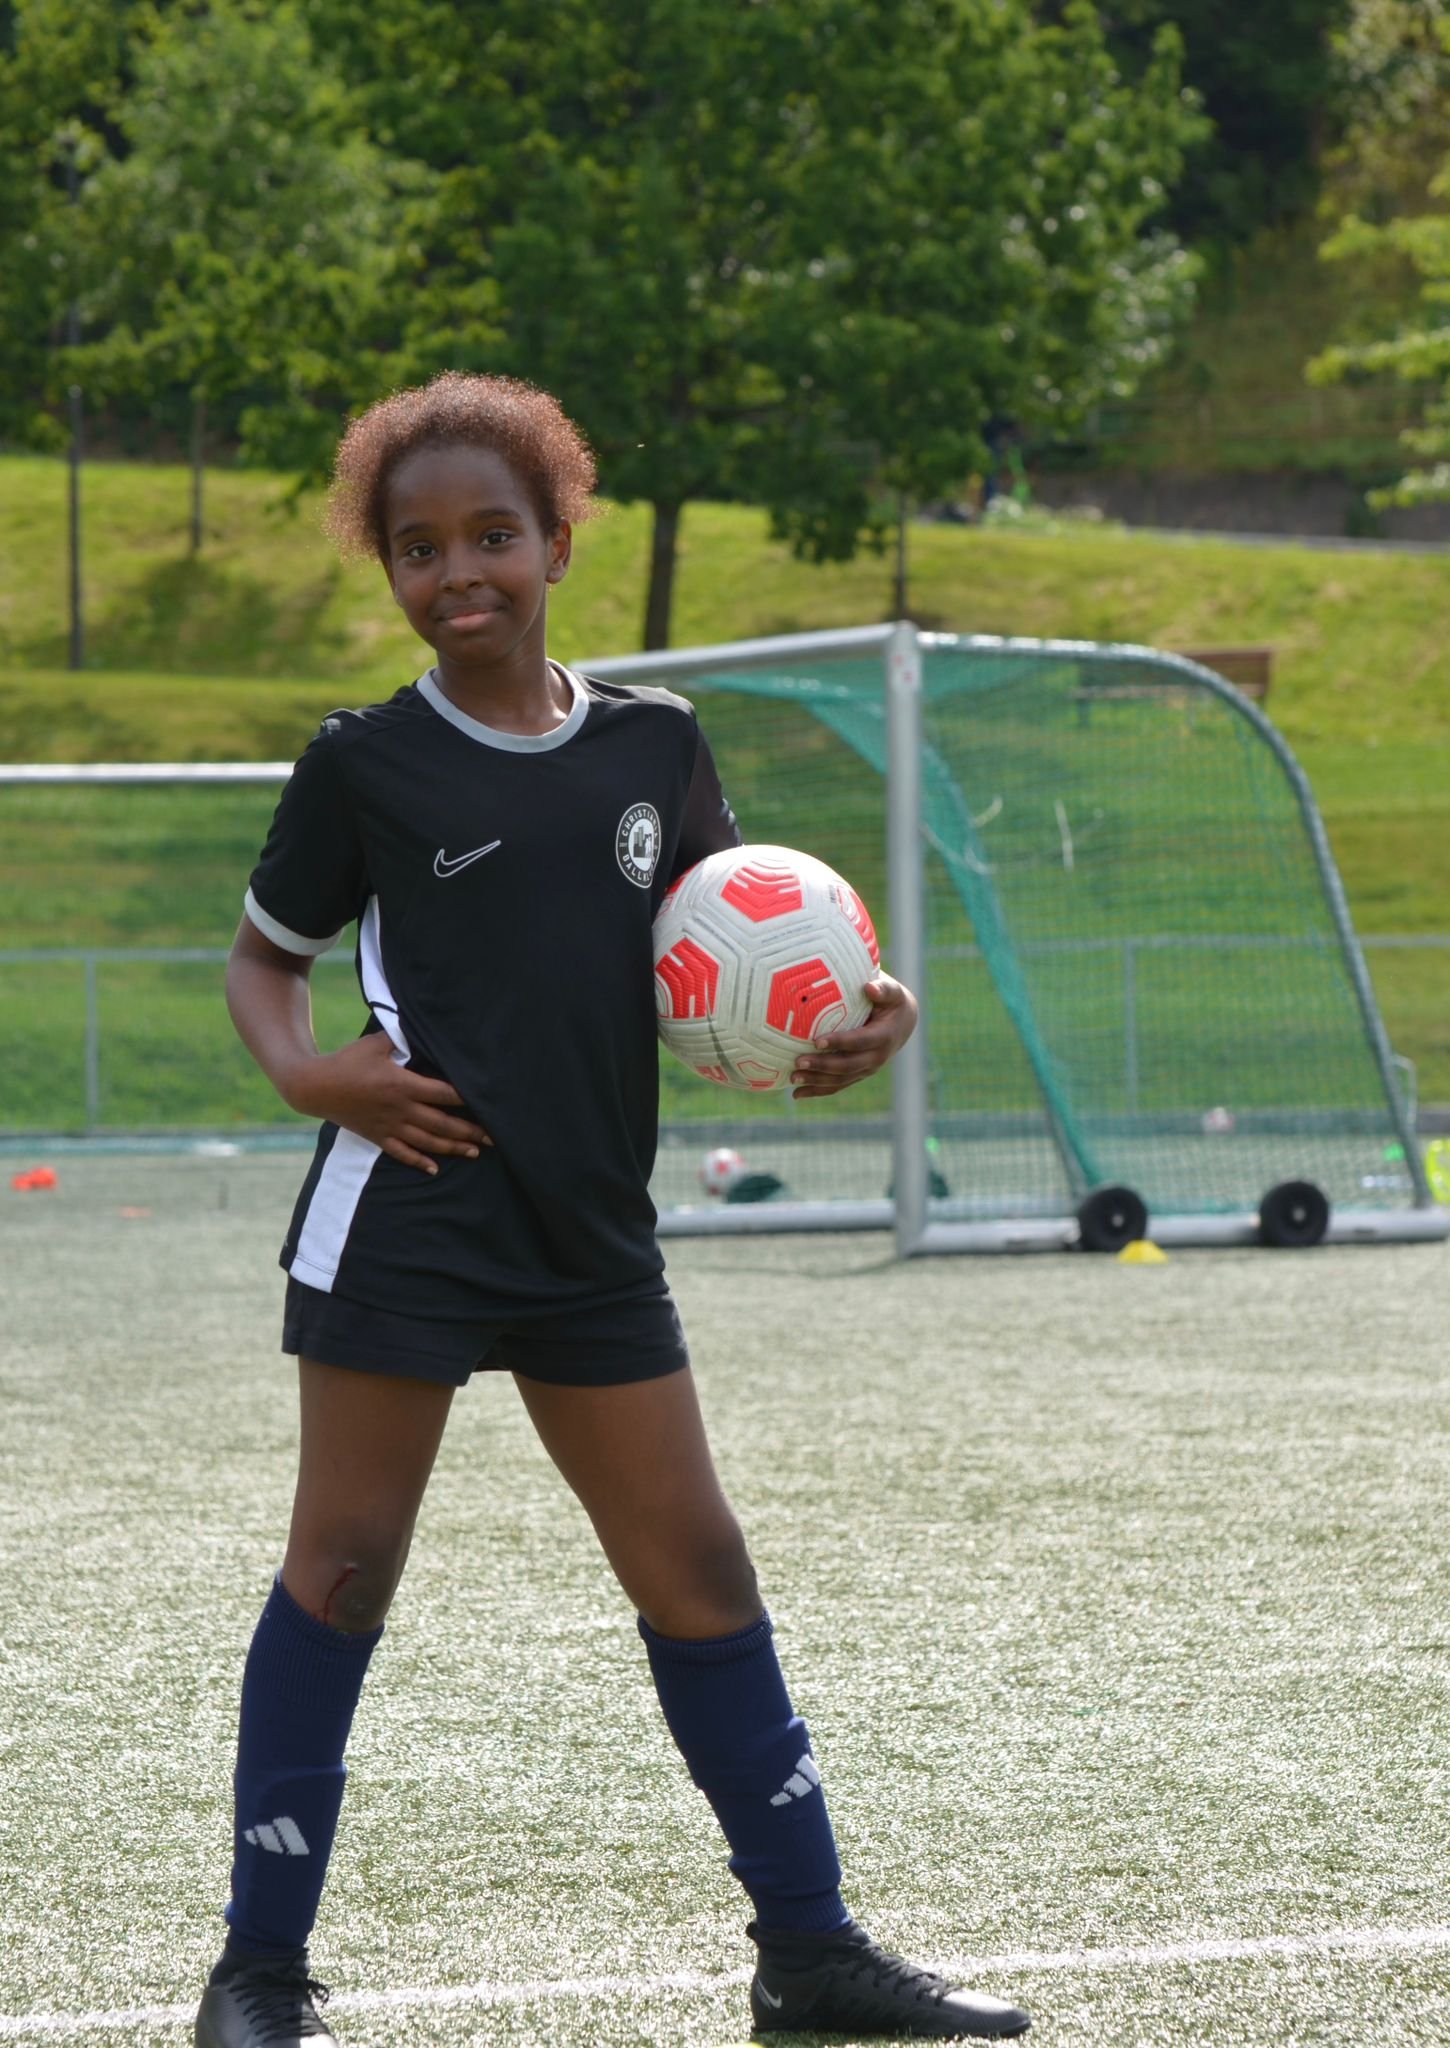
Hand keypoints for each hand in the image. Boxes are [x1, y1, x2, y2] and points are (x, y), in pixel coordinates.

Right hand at [285, 1030, 492, 1173]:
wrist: (314, 1086)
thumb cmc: (346, 1061)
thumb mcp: (374, 1044)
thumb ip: (400, 1037)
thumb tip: (421, 1026)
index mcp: (403, 1085)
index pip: (443, 1094)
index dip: (467, 1099)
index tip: (488, 1103)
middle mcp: (400, 1109)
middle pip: (442, 1123)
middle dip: (469, 1131)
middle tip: (494, 1138)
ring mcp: (389, 1126)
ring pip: (427, 1141)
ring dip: (452, 1148)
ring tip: (474, 1152)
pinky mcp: (377, 1136)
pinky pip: (401, 1153)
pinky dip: (419, 1162)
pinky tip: (435, 1169)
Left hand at [790, 974, 918, 1098]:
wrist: (902, 1024)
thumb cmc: (891, 1002)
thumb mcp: (892, 992)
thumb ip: (883, 989)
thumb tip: (869, 988)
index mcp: (883, 1037)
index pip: (860, 1042)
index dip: (839, 1043)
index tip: (817, 1041)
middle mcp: (876, 1058)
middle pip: (847, 1065)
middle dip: (822, 1065)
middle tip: (798, 1062)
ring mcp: (867, 1069)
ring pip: (840, 1080)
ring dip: (816, 1081)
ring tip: (792, 1078)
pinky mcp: (857, 1075)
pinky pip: (837, 1086)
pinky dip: (817, 1091)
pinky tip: (797, 1094)